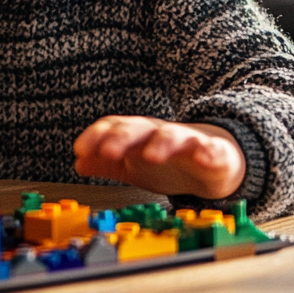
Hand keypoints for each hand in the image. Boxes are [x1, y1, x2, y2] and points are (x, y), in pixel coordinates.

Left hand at [73, 115, 245, 199]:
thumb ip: (107, 163)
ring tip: (150, 155)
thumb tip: (78, 162)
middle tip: (108, 151)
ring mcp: (187, 142)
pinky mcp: (214, 153)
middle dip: (122, 137)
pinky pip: (211, 150)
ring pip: (172, 136)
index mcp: (139, 136)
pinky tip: (202, 157)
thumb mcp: (133, 165)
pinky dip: (207, 153)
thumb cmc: (171, 161)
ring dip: (160, 143)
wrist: (215, 160)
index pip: (115, 128)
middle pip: (139, 128)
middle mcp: (160, 134)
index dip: (97, 136)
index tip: (80, 149)